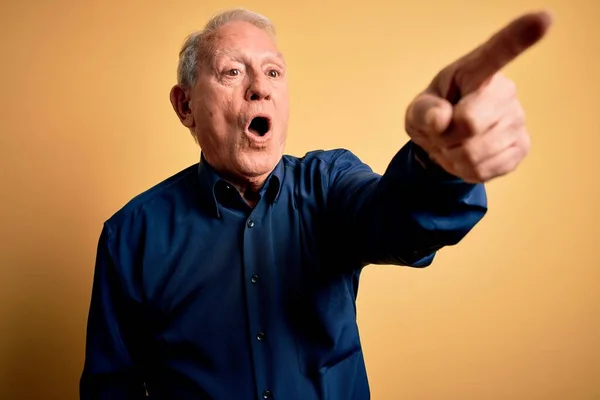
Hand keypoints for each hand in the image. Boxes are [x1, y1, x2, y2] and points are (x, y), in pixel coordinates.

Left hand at [405, 11, 552, 182]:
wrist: (445, 146)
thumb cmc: (434, 116)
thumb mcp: (417, 111)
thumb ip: (423, 112)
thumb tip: (441, 120)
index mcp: (477, 71)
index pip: (499, 51)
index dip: (521, 37)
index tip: (544, 19)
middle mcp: (505, 91)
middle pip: (470, 123)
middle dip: (444, 137)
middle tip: (442, 133)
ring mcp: (517, 120)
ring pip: (474, 152)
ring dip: (452, 156)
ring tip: (453, 145)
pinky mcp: (521, 147)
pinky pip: (484, 170)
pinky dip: (464, 170)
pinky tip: (466, 158)